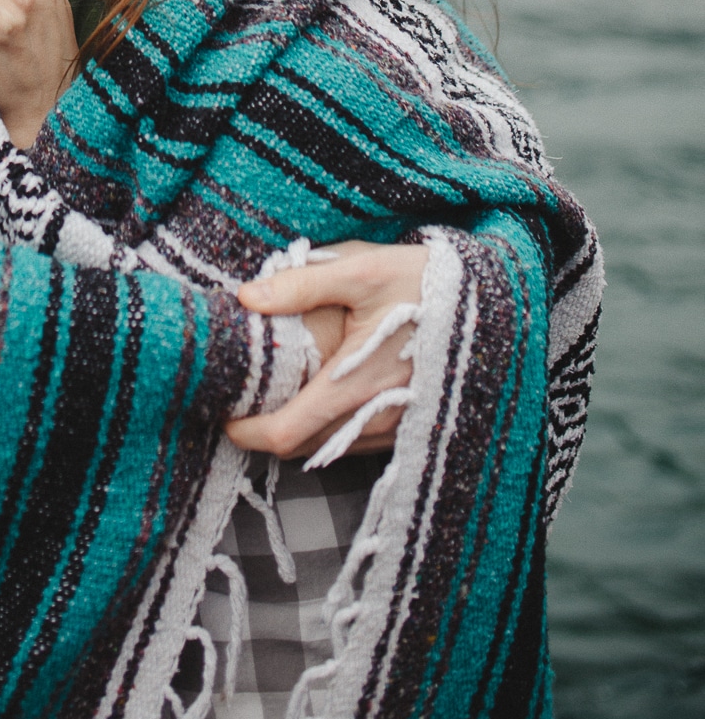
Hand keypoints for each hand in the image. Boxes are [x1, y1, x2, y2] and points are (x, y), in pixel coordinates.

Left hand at [224, 239, 426, 463]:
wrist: (494, 306)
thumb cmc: (426, 283)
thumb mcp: (362, 271)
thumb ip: (302, 285)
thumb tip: (246, 296)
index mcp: (354, 385)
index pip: (285, 433)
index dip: (246, 432)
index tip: (224, 415)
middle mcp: (374, 419)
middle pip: (301, 447)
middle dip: (266, 431)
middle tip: (242, 401)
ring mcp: (395, 428)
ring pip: (329, 447)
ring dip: (299, 430)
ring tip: (277, 393)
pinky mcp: (411, 426)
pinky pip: (357, 441)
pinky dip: (330, 428)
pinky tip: (323, 394)